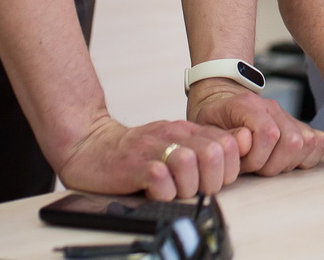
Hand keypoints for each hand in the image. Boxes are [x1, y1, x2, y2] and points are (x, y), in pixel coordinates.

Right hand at [58, 114, 246, 199]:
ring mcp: (154, 148)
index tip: (214, 181)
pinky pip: (161, 179)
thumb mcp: (173, 143)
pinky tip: (157, 192)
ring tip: (175, 191)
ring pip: (191, 163)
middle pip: (215, 153)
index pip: (230, 144)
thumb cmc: (135, 152)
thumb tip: (233, 158)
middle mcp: (174, 134)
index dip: (229, 169)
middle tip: (196, 189)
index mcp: (187, 130)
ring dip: (188, 187)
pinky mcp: (135, 165)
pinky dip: (164, 193)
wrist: (91, 146)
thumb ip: (200, 148)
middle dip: (212, 180)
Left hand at [188, 78, 323, 175]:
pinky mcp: (298, 126)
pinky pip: (318, 142)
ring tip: (269, 164)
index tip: (242, 164)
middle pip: (292, 142)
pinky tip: (288, 161)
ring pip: (307, 143)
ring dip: (289, 163)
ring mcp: (287, 116)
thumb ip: (225, 136)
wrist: (221, 100)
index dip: (257, 157)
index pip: (269, 134)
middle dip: (274, 165)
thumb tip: (245, 142)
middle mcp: (272, 108)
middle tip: (256, 167)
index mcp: (248, 105)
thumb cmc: (213, 119)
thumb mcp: (206, 126)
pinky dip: (308, 157)